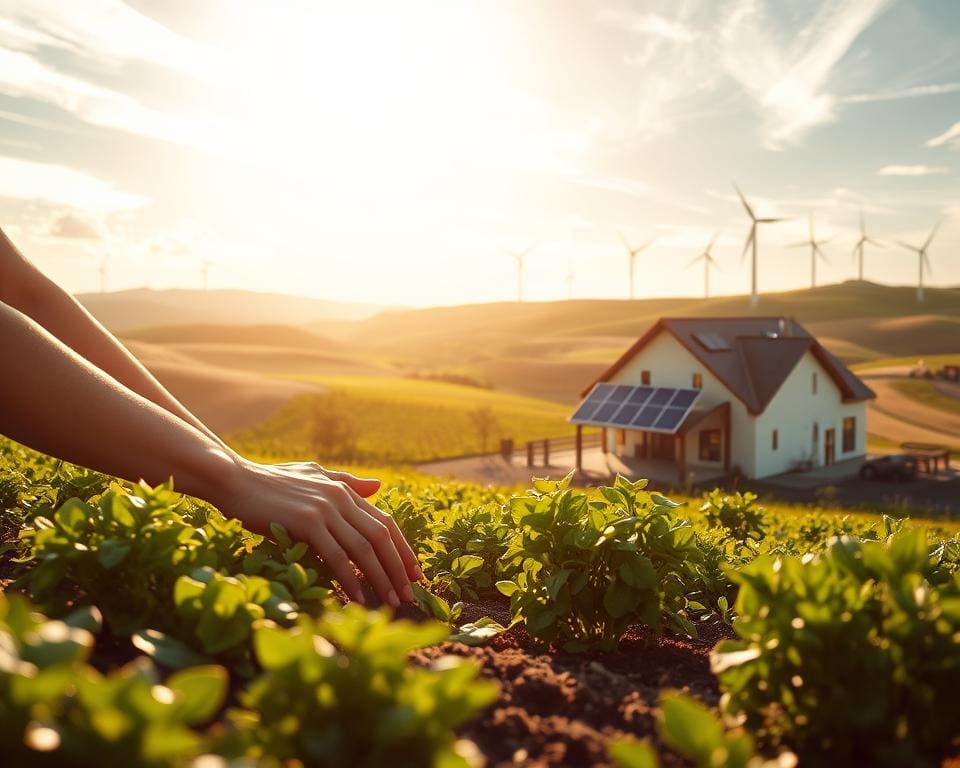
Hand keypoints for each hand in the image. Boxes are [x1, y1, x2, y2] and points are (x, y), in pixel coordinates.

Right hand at [219, 459, 421, 606]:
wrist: (234, 479)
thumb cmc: (270, 481)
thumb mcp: (313, 475)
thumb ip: (346, 482)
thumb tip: (378, 486)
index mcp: (344, 489)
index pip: (385, 521)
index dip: (402, 548)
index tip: (415, 573)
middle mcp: (340, 497)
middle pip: (381, 536)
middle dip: (398, 567)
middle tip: (410, 594)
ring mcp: (324, 509)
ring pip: (363, 548)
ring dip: (380, 577)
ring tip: (391, 601)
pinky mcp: (306, 523)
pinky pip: (336, 556)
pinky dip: (350, 579)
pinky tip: (358, 598)